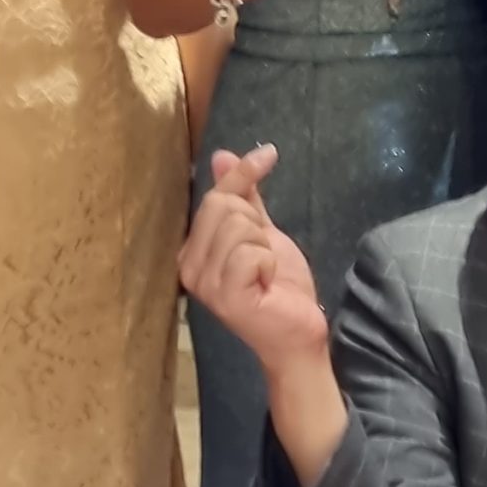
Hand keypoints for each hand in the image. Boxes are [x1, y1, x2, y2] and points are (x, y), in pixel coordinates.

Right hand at [179, 145, 329, 368]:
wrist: (297, 333)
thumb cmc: (279, 287)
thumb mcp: (262, 232)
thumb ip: (244, 197)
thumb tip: (221, 156)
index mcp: (193, 251)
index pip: (215, 197)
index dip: (242, 174)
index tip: (269, 154)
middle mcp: (189, 267)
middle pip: (224, 207)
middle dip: (257, 224)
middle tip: (265, 256)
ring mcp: (204, 284)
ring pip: (238, 226)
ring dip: (265, 246)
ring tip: (265, 273)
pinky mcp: (224, 296)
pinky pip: (250, 252)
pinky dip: (268, 262)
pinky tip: (267, 284)